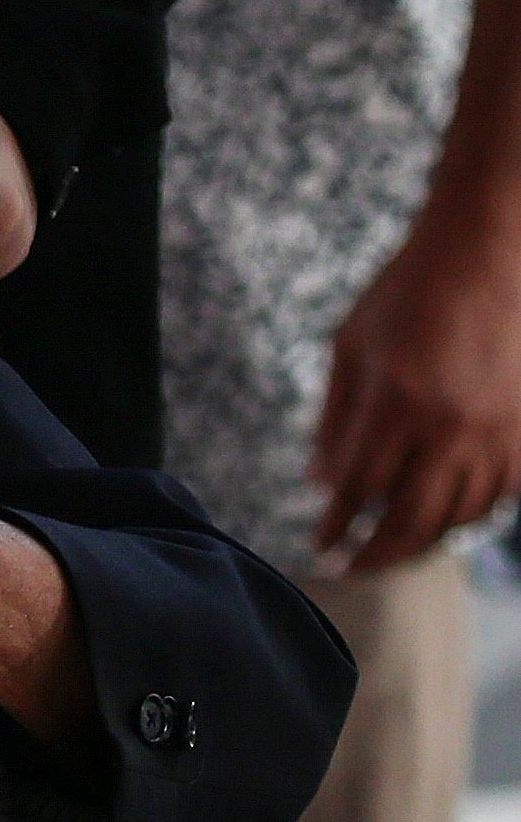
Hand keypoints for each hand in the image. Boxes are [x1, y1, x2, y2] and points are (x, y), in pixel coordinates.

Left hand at [311, 202, 520, 570]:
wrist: (489, 251)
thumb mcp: (350, 346)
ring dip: (423, 542)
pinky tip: (444, 517)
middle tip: (352, 569)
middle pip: (413, 519)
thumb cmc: (408, 293)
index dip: (337, 526)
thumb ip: (335, 419)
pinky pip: (502, 494)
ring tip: (392, 549)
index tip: (320, 545)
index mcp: (398, 403)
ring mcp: (501, 430)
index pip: (360, 490)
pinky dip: (471, 514)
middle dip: (377, 554)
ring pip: (463, 514)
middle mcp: (454, 426)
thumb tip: (320, 482)